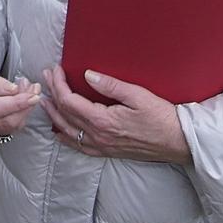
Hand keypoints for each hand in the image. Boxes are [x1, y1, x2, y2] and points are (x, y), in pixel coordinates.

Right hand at [0, 57, 38, 140]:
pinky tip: (22, 101)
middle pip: (7, 121)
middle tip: (33, 88)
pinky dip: (21, 114)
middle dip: (24, 105)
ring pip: (12, 126)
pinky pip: (12, 128)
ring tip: (28, 90)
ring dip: (25, 109)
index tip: (33, 95)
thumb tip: (13, 90)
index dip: (16, 103)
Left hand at [40, 64, 190, 164]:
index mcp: (102, 121)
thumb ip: (110, 85)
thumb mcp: (138, 95)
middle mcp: (97, 136)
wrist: (177, 142)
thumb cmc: (161, 117)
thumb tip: (88, 75)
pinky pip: (79, 146)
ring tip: (45, 100)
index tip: (55, 70)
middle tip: (45, 78)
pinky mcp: (107, 152)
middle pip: (64, 115)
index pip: (69, 101)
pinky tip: (59, 132)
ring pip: (67, 131)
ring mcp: (101, 146)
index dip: (58, 84)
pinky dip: (65, 137)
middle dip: (52, 94)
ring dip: (54, 114)